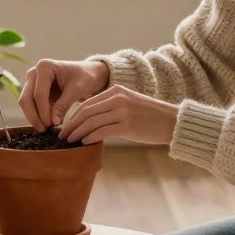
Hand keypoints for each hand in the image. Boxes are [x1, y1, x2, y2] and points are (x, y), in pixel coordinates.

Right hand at [18, 59, 109, 131]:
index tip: (51, 125)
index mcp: (44, 67)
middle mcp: (34, 73)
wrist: (86, 74)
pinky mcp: (33, 91)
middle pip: (27, 98)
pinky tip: (46, 125)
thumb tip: (53, 123)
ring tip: (46, 129)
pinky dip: (36, 116)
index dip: (43, 111)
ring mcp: (32, 82)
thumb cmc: (84, 77)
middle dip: (34, 116)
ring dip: (34, 117)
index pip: (39, 93)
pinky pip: (30, 106)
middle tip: (45, 130)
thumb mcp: (77, 90)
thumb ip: (64, 105)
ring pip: (25, 103)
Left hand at [58, 85, 178, 145]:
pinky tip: (83, 144)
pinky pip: (102, 132)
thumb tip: (89, 121)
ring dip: (77, 133)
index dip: (72, 117)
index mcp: (115, 91)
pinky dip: (89, 138)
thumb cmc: (150, 116)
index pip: (87, 104)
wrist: (173, 122)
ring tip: (69, 142)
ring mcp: (122, 111)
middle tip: (61, 137)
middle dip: (71, 125)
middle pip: (85, 112)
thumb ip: (110, 108)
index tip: (65, 127)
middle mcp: (117, 98)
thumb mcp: (129, 104)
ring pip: (91, 123)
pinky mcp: (127, 126)